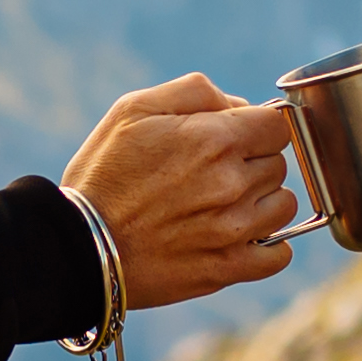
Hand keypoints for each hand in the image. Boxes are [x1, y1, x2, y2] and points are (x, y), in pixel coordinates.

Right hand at [63, 74, 306, 313]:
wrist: (77, 246)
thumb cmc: (102, 174)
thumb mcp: (134, 110)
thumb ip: (195, 92)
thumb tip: (237, 105)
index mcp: (214, 138)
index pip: (277, 125)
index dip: (256, 129)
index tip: (233, 139)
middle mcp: (232, 182)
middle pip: (278, 164)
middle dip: (252, 163)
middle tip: (211, 174)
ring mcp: (234, 229)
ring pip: (284, 206)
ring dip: (262, 203)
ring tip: (223, 206)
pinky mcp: (228, 268)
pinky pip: (279, 255)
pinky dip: (267, 247)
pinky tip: (239, 239)